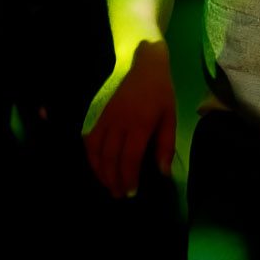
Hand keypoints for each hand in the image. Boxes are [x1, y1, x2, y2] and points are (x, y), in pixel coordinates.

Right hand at [82, 41, 176, 197]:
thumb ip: (165, 146)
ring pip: (96, 150)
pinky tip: (95, 165)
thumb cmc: (161, 93)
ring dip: (99, 170)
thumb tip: (162, 172)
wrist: (144, 65)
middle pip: (110, 157)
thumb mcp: (170, 118)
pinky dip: (89, 154)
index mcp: (141, 124)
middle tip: (118, 195)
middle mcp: (120, 123)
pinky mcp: (98, 114)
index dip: (129, 177)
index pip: (130, 158)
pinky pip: (89, 138)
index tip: (131, 193)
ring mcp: (106, 118)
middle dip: (113, 179)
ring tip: (107, 184)